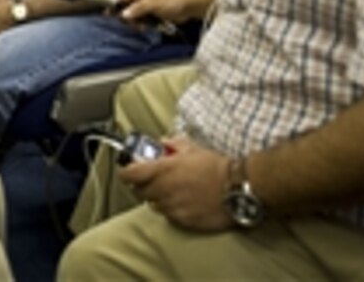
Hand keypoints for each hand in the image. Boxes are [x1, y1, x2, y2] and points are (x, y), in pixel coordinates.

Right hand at [115, 0, 213, 25]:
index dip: (114, 5)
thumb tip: (123, 15)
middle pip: (125, 7)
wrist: (191, 5)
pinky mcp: (152, 13)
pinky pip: (142, 20)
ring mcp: (146, 4)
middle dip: (127, 17)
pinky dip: (144, 24)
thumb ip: (136, 9)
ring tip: (143, 26)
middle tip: (133, 23)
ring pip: (133, 15)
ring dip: (136, 22)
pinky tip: (149, 26)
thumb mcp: (152, 4)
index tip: (109, 14)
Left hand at [119, 136, 233, 231]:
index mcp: (162, 170)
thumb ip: (173, 144)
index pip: (128, 175)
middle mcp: (163, 190)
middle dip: (143, 184)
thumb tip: (163, 142)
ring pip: (153, 204)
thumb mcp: (193, 148)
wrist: (237, 189)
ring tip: (171, 191)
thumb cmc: (216, 167)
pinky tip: (182, 202)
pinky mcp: (182, 221)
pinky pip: (168, 215)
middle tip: (153, 179)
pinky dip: (170, 209)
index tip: (128, 170)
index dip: (126, 172)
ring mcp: (172, 207)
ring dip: (157, 198)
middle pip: (139, 191)